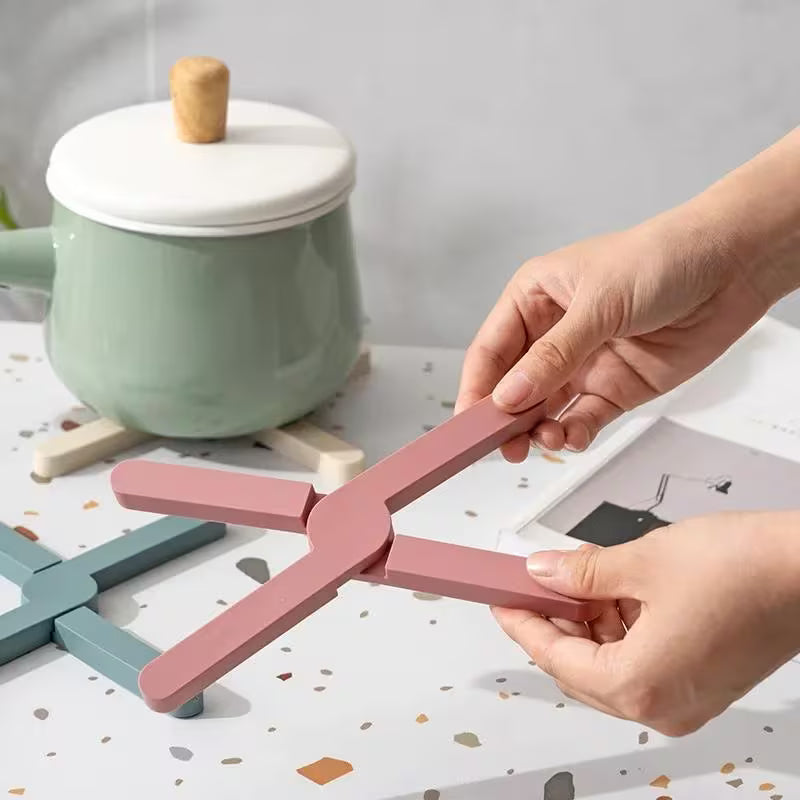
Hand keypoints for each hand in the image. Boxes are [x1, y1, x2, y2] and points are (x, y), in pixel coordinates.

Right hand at [456, 207, 772, 460]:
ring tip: (544, 440)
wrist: (733, 267)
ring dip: (539, 429)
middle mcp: (552, 333)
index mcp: (534, 299)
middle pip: (512, 386)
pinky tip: (572, 436)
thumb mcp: (598, 303)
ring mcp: (583, 364)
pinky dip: (574, 433)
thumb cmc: (662, 259)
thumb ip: (553, 355)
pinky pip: (583, 419)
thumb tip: (509, 395)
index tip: (468, 422)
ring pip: (544, 409)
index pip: (491, 350)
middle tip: (502, 446)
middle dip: (505, 418)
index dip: (477, 387)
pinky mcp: (614, 388)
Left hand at [492, 511, 799, 735]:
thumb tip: (543, 574)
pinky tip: (611, 590)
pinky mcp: (702, 680)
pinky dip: (619, 627)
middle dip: (554, 623)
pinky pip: (641, 661)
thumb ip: (581, 574)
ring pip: (611, 664)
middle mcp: (663, 705)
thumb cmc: (743, 569)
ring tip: (577, 576)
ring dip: (588, 622)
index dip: (523, 624)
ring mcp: (686, 697)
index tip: (501, 600)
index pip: (557, 660)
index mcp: (641, 685)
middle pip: (581, 669)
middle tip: (534, 584)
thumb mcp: (641, 562)